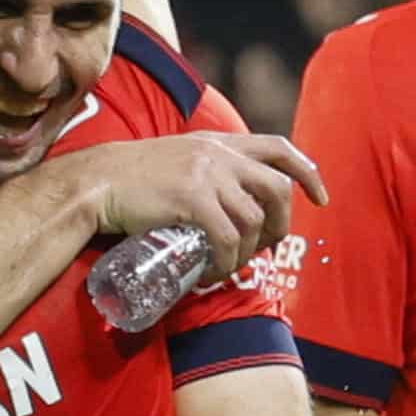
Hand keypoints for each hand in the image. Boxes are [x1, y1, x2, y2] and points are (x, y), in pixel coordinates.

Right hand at [72, 133, 327, 280]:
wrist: (95, 182)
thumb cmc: (130, 179)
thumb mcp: (177, 159)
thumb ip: (206, 170)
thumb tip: (229, 204)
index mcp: (218, 142)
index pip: (278, 147)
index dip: (307, 171)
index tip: (320, 198)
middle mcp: (219, 154)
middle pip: (278, 189)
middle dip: (281, 226)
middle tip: (266, 249)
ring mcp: (207, 175)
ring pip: (254, 220)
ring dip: (248, 253)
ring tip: (228, 266)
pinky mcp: (192, 200)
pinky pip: (228, 239)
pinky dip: (226, 263)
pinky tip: (213, 273)